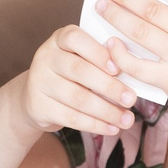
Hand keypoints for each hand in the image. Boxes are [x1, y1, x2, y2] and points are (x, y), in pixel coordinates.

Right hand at [16, 26, 141, 135]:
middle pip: (79, 70)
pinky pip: (70, 117)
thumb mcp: (81, 59)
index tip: (118, 69)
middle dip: (109, 87)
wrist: (36, 96)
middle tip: (131, 99)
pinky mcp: (38, 106)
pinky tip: (111, 128)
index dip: (97, 53)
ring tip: (127, 120)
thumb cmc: (70, 74)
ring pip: (77, 98)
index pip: (75, 38)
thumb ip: (100, 60)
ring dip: (106, 111)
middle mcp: (45, 57)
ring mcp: (39, 81)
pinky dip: (94, 125)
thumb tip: (132, 73)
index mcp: (59, 39)